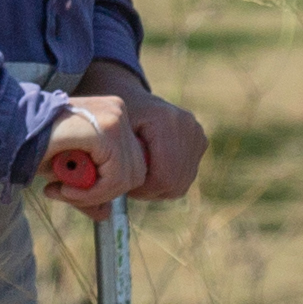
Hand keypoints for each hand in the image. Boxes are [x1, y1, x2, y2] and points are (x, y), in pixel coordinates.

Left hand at [38, 85, 204, 210]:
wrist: (126, 97)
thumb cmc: (109, 118)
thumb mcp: (103, 138)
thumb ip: (109, 165)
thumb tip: (109, 206)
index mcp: (165, 120)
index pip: (163, 177)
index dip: (143, 190)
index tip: (123, 183)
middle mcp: (187, 125)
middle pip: (175, 183)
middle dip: (150, 191)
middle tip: (129, 182)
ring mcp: (196, 132)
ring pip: (181, 183)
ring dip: (158, 187)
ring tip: (138, 174)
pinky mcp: (200, 139)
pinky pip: (186, 176)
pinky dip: (167, 180)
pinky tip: (150, 168)